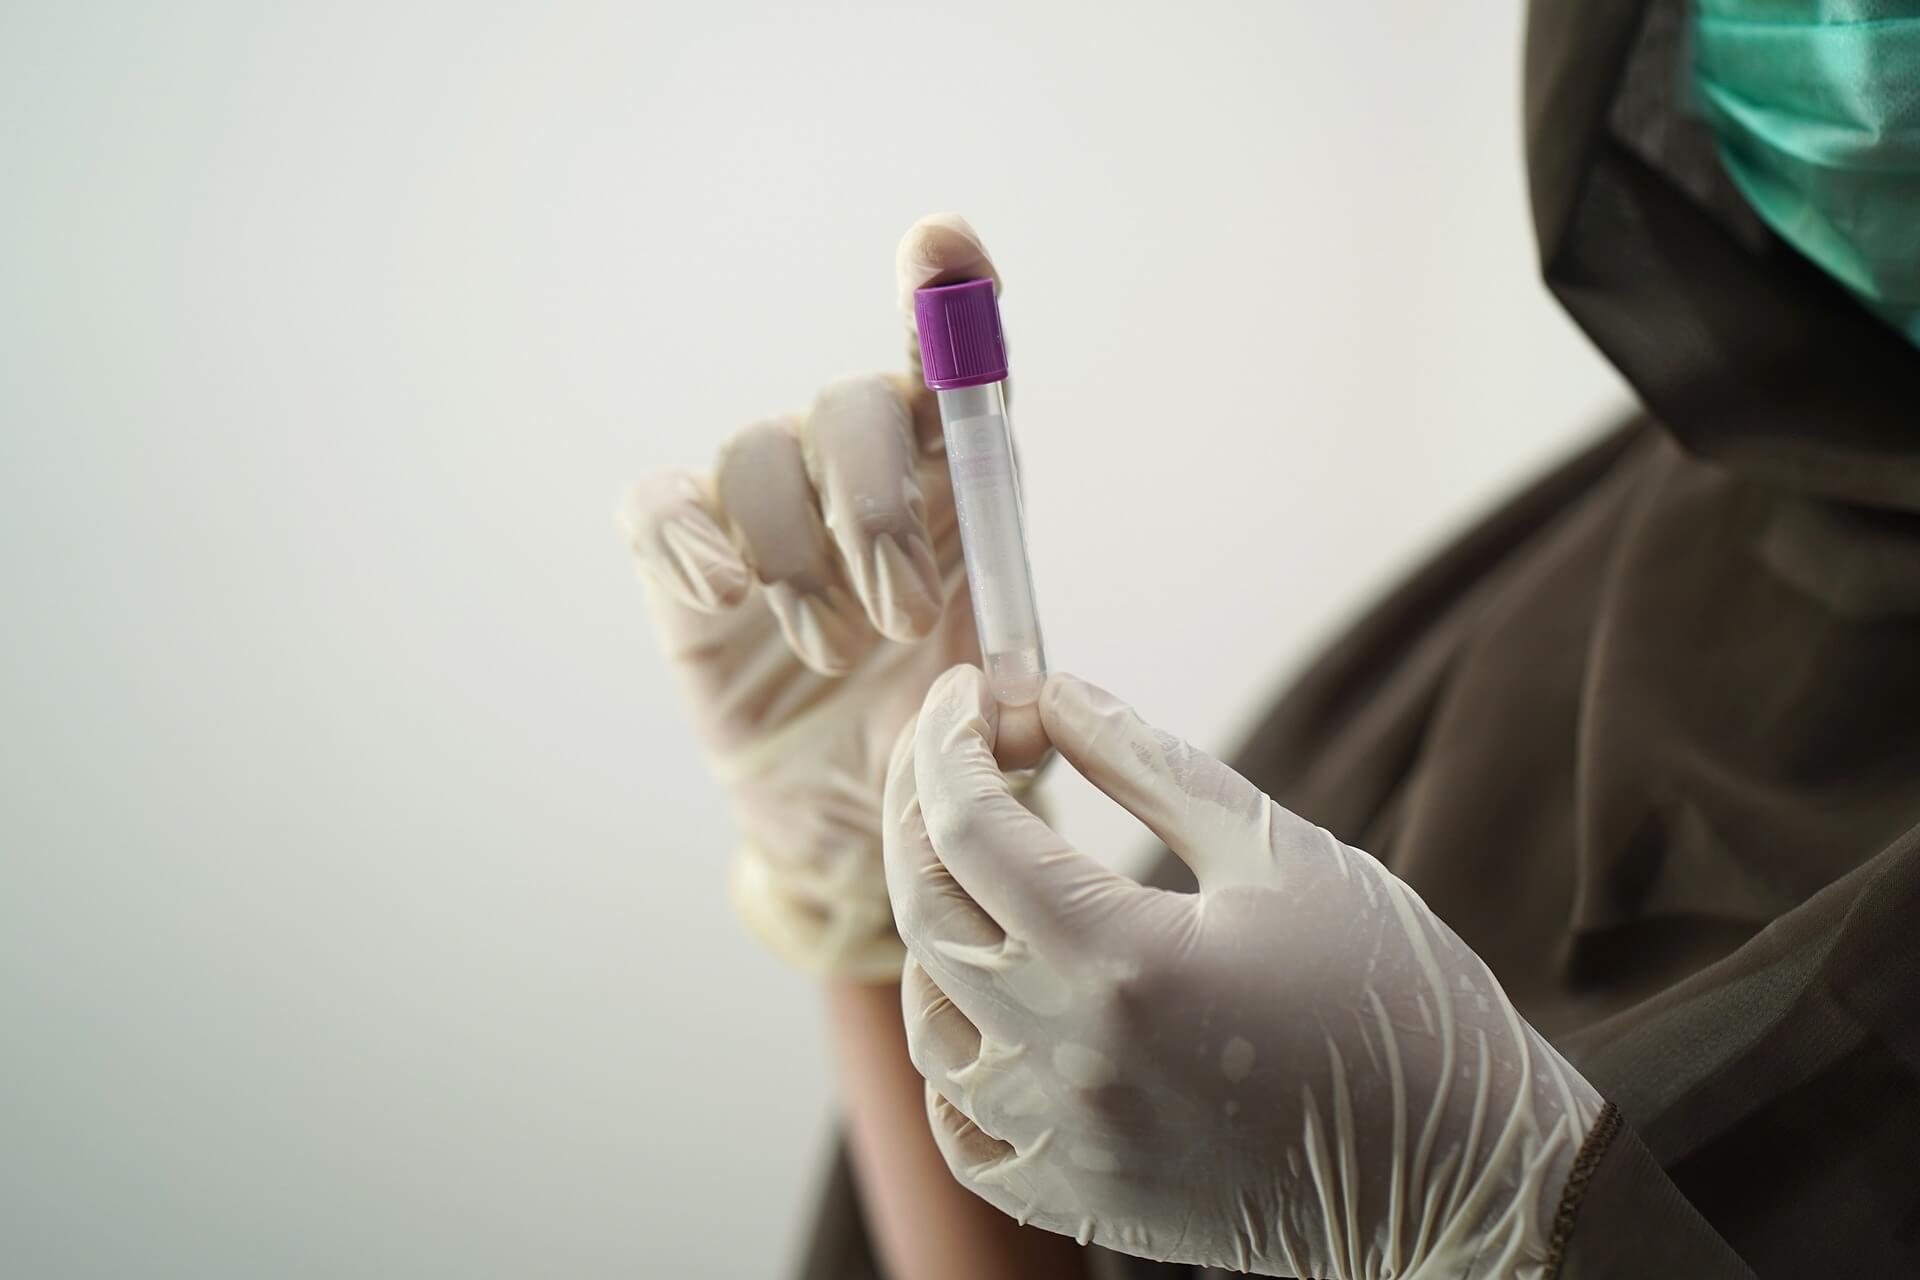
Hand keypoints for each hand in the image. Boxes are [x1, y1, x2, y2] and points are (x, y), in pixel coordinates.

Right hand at [619, 214, 1000, 978]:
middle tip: (902, 619)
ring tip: (834, 655)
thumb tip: (1003, 699)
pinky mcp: (683, 560)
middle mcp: (859, 475)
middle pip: (850, 408)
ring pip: (757, 454)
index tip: (938, 245)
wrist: (852, 829)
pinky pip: (661, 507)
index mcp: (955, 488)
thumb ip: (1013, 703)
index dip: (944, 298)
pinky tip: (726, 596)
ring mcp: (764, 510)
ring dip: (798, 561)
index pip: (953, 371)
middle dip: (877, 511)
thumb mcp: (998, 732)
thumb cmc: (937, 751)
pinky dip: (689, 539)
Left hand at [884, 666, 1602, 1276]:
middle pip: (927, 913)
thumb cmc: (1393, 1000)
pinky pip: (960, 1131)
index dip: (947, 743)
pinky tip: (985, 1003)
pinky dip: (952, 1055)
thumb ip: (1154, 767)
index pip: (969, 828)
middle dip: (917, 811)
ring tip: (978, 869)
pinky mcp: (1082, 1200)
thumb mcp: (1284, 854)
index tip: (965, 692)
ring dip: (932, 927)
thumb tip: (1057, 692)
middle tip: (949, 751)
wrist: (1466, 1172)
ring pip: (929, 1022)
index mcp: (1125, 961)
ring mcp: (1068, 1144)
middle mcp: (1072, 1060)